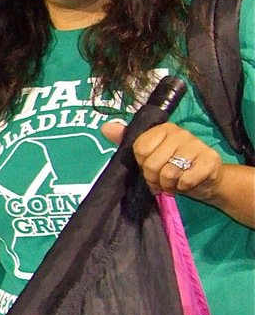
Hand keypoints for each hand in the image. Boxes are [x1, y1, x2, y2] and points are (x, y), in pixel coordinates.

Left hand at [102, 120, 222, 201]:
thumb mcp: (148, 154)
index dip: (142, 164)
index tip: (149, 166)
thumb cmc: (172, 166)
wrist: (205, 180)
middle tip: (161, 180)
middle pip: (152, 163)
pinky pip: (186, 180)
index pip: (140, 149)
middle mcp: (180, 133)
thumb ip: (126, 141)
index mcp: (163, 129)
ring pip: (168, 173)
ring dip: (168, 185)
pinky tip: (186, 183)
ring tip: (173, 182)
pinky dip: (183, 187)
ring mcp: (197, 145)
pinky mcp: (210, 160)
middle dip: (154, 178)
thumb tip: (105, 127)